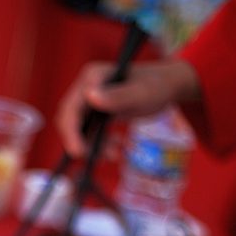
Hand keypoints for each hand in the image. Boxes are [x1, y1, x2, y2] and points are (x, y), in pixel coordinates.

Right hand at [55, 59, 200, 157]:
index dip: (70, 132)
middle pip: (69, 120)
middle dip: (79, 142)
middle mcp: (86, 87)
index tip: (79, 153)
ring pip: (78, 129)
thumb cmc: (156, 87)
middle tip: (95, 158)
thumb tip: (90, 96)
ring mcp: (90, 100)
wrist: (165, 87)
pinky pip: (89, 132)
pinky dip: (98, 144)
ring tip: (113, 154)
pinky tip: (114, 149)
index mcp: (92, 78)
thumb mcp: (140, 94)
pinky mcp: (95, 111)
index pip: (70, 108)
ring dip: (91, 145)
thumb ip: (118, 96)